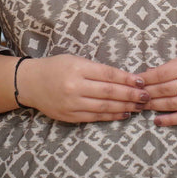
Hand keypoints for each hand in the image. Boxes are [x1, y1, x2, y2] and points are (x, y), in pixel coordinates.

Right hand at [17, 54, 147, 122]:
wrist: (30, 82)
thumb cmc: (56, 67)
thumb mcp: (76, 60)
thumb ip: (97, 69)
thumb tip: (124, 78)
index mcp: (78, 68)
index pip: (108, 74)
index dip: (126, 78)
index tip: (141, 80)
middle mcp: (75, 87)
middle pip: (109, 92)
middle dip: (130, 95)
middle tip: (147, 96)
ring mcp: (72, 103)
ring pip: (104, 107)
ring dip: (125, 107)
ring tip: (140, 106)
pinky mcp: (70, 116)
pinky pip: (95, 117)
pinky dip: (111, 116)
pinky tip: (124, 113)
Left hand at [141, 47, 176, 125]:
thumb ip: (172, 66)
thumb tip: (148, 75)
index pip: (163, 73)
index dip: (147, 78)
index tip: (134, 81)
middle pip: (165, 90)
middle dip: (147, 93)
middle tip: (134, 95)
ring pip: (172, 105)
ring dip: (154, 106)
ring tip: (141, 106)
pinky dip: (170, 120)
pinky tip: (157, 120)